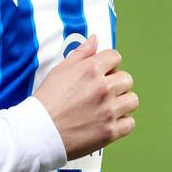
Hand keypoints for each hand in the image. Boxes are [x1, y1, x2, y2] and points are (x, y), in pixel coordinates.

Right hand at [33, 34, 137, 160]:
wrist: (39, 132)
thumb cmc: (47, 101)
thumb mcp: (60, 70)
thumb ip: (81, 53)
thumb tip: (95, 39)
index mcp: (91, 70)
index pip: (115, 57)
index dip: (109, 65)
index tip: (102, 73)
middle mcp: (103, 88)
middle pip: (126, 79)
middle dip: (117, 83)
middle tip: (103, 93)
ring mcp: (108, 111)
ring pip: (132, 100)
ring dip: (122, 102)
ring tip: (109, 107)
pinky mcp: (110, 131)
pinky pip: (130, 123)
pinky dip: (122, 123)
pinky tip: (109, 122)